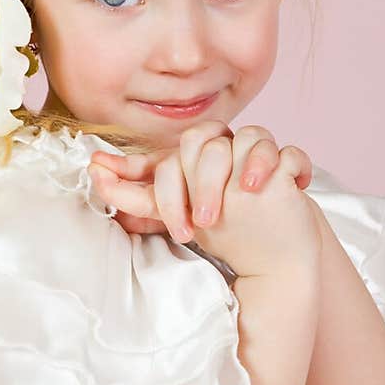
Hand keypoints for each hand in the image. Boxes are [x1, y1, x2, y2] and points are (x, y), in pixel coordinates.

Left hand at [88, 120, 312, 243]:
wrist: (271, 248)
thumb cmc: (222, 225)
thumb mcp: (175, 213)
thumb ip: (136, 194)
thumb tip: (95, 169)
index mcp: (195, 156)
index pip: (172, 158)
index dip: (166, 190)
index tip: (172, 225)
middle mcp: (225, 149)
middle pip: (206, 142)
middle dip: (201, 183)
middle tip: (202, 221)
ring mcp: (258, 156)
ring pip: (251, 136)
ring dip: (245, 166)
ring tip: (238, 201)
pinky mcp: (289, 168)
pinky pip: (289, 154)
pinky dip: (282, 166)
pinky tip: (270, 187)